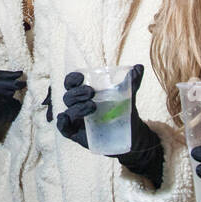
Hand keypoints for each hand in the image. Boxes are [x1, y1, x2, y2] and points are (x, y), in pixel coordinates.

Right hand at [55, 65, 162, 185]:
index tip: (81, 77)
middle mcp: (77, 104)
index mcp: (84, 92)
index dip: (72, 78)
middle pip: (68, 96)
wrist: (130, 133)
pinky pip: (63, 128)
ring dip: (77, 107)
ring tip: (93, 107)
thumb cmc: (123, 109)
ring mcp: (76, 120)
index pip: (71, 83)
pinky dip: (62, 123)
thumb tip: (138, 67)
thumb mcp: (128, 95)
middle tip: (91, 92)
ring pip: (68, 111)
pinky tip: (66, 118)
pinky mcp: (76, 134)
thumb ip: (132, 82)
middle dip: (77, 93)